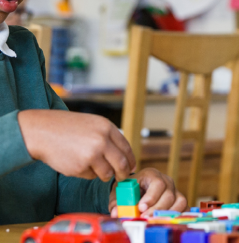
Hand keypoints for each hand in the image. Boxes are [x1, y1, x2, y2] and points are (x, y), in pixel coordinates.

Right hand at [18, 110, 135, 181]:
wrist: (43, 131)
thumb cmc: (70, 128)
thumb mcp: (94, 124)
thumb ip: (110, 138)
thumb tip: (126, 157)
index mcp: (107, 128)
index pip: (127, 149)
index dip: (131, 160)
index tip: (131, 167)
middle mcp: (102, 141)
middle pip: (122, 165)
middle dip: (123, 174)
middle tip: (121, 177)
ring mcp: (91, 155)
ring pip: (107, 174)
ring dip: (103, 173)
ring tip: (91, 164)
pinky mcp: (80, 167)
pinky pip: (91, 176)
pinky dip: (87, 173)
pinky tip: (77, 162)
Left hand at [109, 168, 187, 216]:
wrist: (135, 189)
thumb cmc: (129, 190)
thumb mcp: (120, 192)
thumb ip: (117, 201)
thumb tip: (115, 212)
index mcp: (152, 175)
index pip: (157, 184)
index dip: (151, 197)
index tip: (141, 208)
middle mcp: (166, 181)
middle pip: (169, 194)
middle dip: (157, 209)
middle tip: (145, 218)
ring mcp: (174, 191)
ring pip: (179, 201)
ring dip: (168, 214)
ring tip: (155, 221)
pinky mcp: (179, 200)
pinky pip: (184, 208)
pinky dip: (177, 215)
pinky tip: (166, 222)